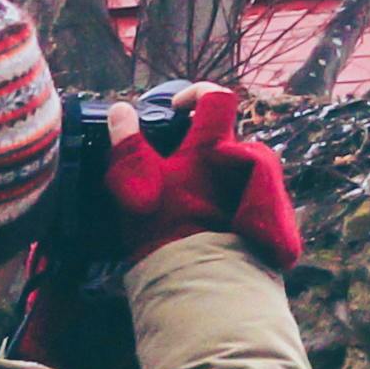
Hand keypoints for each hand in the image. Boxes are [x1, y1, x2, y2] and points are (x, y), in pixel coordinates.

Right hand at [101, 84, 305, 271]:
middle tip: (171, 151)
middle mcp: (239, 161)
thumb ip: (127, 143)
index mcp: (213, 146)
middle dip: (198, 136)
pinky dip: (215, 190)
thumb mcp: (136, 179)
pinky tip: (191, 205)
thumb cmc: (163, 222)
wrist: (196, 275)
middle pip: (224, 133)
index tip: (175, 107)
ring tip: (177, 182)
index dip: (197, 92)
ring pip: (230, 163)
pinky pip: (234, 189)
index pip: (218, 98)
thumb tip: (121, 110)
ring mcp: (248, 188)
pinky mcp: (248, 214)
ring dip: (207, 166)